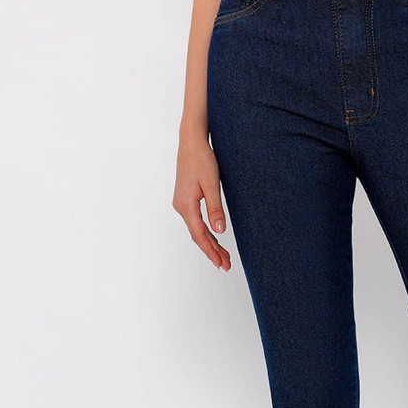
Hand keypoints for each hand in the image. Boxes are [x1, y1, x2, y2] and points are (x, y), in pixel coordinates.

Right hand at [172, 133, 231, 270]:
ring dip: (210, 243)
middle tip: (226, 265)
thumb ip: (215, 208)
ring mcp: (182, 203)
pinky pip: (196, 221)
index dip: (211, 251)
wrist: (191, 142)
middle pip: (198, 235)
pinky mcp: (186, 199)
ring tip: (224, 256)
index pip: (200, 235)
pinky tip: (215, 238)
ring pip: (197, 229)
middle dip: (212, 251)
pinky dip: (207, 232)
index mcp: (186, 205)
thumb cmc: (201, 159)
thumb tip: (220, 230)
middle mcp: (181, 207)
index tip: (221, 263)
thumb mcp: (211, 184)